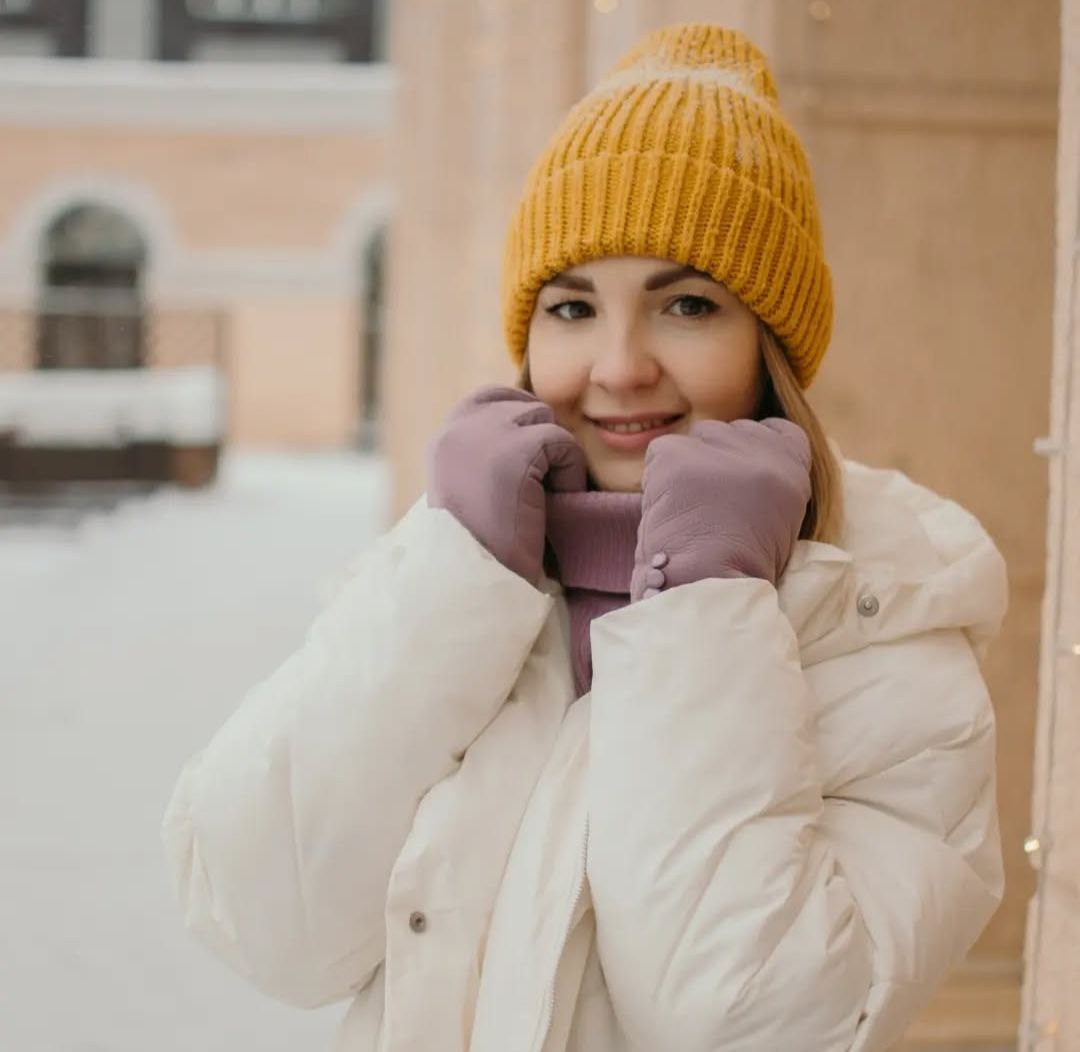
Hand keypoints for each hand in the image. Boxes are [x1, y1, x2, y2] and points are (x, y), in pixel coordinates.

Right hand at [427, 385, 587, 585]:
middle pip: (523, 407)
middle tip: (545, 484)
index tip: (537, 450)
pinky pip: (563, 443)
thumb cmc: (481, 548)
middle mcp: (458, 431)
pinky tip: (558, 504)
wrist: (477, 582)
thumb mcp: (471, 491)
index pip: (488, 397)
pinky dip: (570, 472)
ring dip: (556, 456)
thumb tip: (527, 428)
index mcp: (443, 442)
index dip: (520, 415)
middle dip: (542, 441)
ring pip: (545, 421)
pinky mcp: (515, 452)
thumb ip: (485, 456)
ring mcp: (485, 437)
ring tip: (549, 496)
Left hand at [630, 418, 810, 599]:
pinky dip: (656, 480)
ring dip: (684, 469)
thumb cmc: (740, 572)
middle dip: (713, 462)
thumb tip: (736, 466)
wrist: (711, 588)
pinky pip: (660, 452)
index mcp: (794, 466)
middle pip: (728, 432)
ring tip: (687, 513)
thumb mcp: (778, 522)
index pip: (775, 430)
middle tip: (706, 507)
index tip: (736, 481)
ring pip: (694, 440)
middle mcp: (762, 449)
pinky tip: (667, 512)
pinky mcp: (679, 456)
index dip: (749, 452)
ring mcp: (719, 449)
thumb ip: (765, 483)